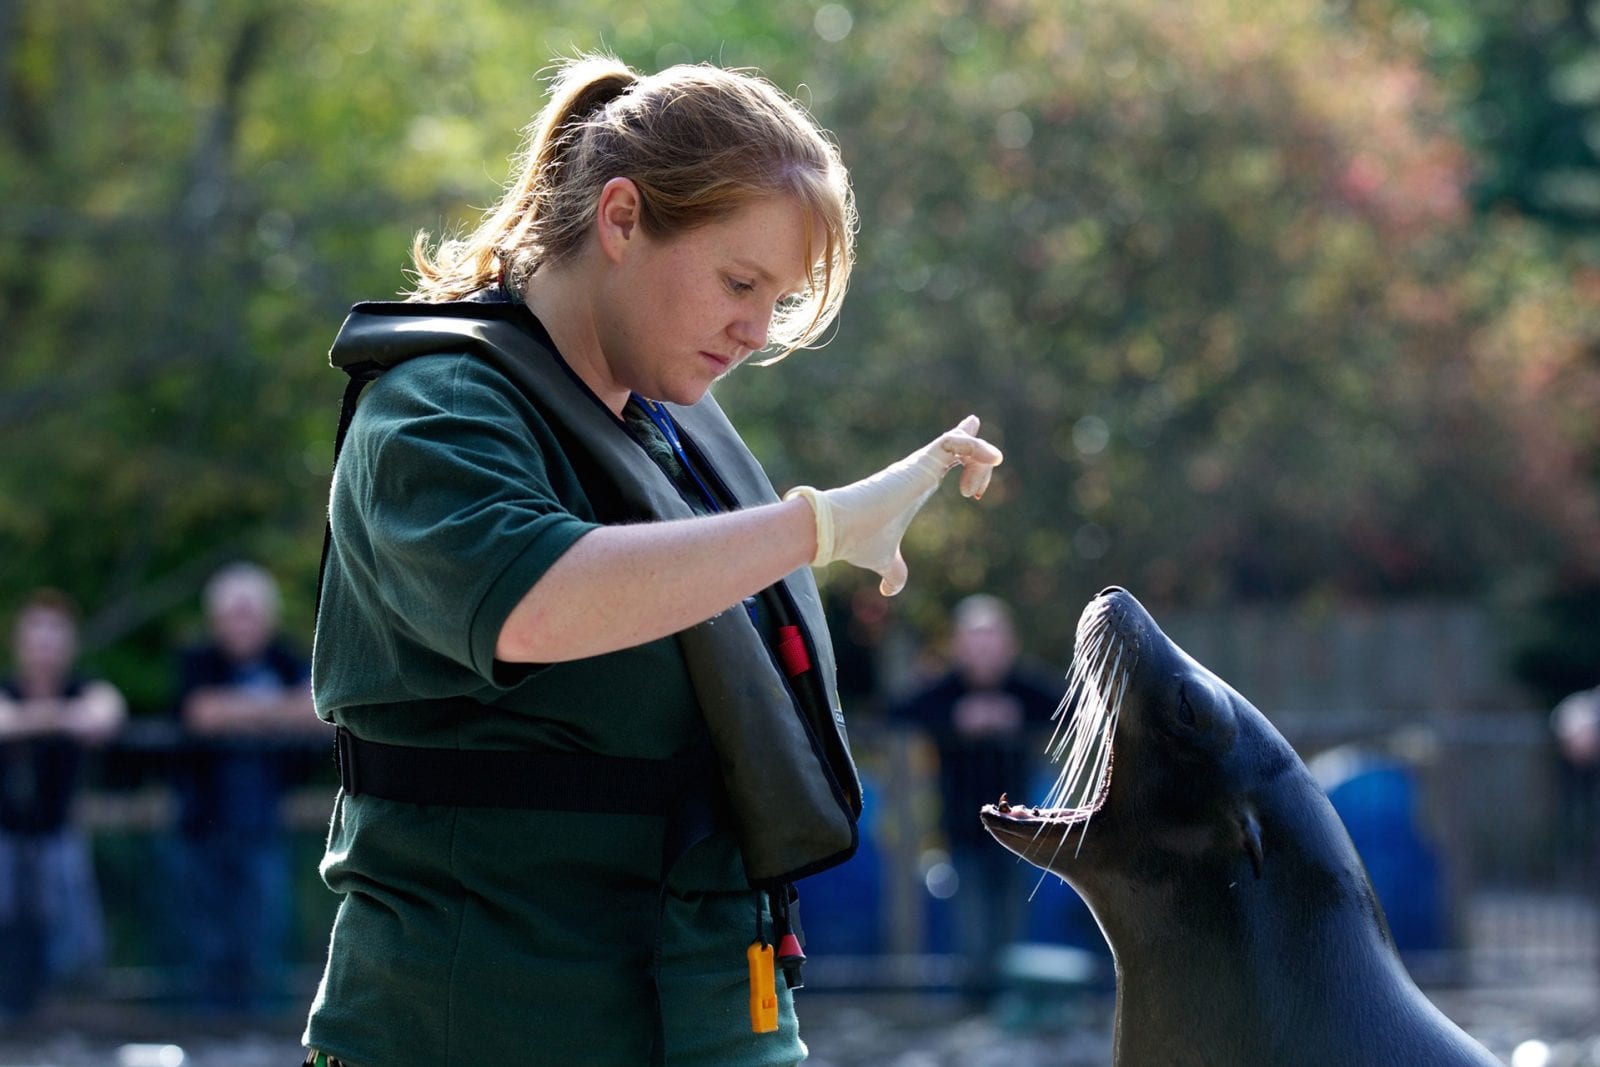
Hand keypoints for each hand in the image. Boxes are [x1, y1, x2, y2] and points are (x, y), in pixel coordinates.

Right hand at [786, 415, 1002, 594]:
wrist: (840, 530)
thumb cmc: (858, 540)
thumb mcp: (884, 559)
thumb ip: (893, 571)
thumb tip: (889, 590)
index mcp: (916, 486)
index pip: (946, 460)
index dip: (968, 461)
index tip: (978, 483)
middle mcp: (918, 470)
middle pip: (957, 446)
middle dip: (978, 451)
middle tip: (986, 478)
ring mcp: (919, 464)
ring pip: (960, 442)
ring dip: (981, 456)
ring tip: (977, 491)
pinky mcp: (919, 463)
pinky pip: (954, 443)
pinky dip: (976, 447)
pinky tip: (993, 461)